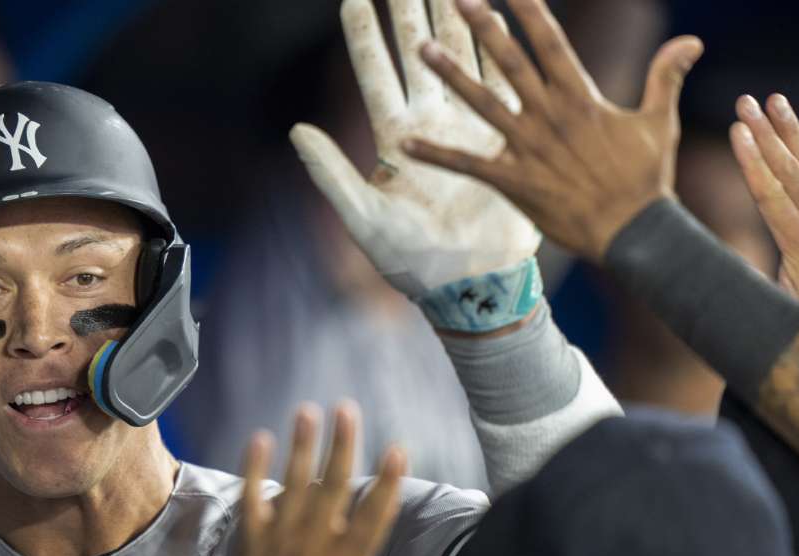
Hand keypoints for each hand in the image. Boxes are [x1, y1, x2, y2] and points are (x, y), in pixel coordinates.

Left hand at [222, 402, 458, 555]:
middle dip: (342, 445)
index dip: (389, 481)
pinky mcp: (252, 542)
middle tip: (347, 408)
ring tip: (307, 410)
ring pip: (293, 484)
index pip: (374, 515)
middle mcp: (314, 543)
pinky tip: (257, 439)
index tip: (399, 447)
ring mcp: (280, 540)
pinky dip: (253, 470)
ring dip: (301, 446)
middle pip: (332, 485)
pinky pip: (251, 499)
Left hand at [290, 0, 540, 295]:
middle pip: (416, 50)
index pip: (374, 70)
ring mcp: (468, 126)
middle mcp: (429, 122)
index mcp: (394, 135)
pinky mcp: (502, 140)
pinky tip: (501, 19)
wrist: (468, 284)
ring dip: (457, 17)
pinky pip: (501, 85)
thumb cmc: (410, 260)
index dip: (363, 33)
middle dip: (410, 6)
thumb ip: (330, 172)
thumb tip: (296, 129)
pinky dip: (501, 52)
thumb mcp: (362, 216)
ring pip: (461, 56)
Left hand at [403, 0, 702, 262]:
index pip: (550, 43)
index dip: (530, 12)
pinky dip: (437, 155)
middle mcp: (550, 115)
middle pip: (510, 62)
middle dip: (484, 27)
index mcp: (580, 97)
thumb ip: (665, 76)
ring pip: (483, 103)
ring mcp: (530, 147)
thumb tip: (692, 40)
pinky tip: (406, 143)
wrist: (634, 232)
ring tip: (422, 50)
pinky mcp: (515, 180)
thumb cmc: (646, 179)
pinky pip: (469, 164)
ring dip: (452, 75)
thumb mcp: (657, 122)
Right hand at [729, 94, 798, 354]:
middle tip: (746, 102)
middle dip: (766, 134)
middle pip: (790, 172)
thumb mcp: (780, 309)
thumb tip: (708, 271)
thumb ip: (752, 282)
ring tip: (775, 100)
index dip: (752, 162)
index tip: (738, 131)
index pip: (771, 196)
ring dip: (791, 132)